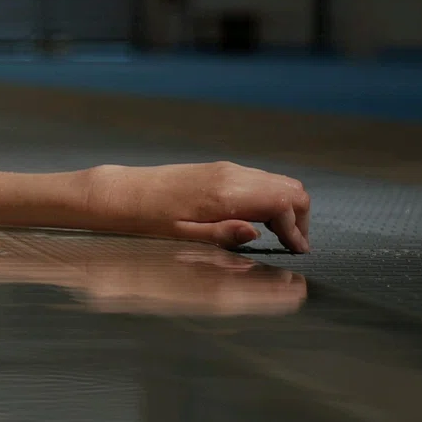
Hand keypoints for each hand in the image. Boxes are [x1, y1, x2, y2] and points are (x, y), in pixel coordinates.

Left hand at [84, 162, 311, 252]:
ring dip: (287, 207)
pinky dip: (271, 197)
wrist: (122, 193)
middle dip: (300, 217)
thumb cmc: (147, 219)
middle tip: (295, 244)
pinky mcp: (219, 169)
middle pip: (291, 189)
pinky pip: (260, 179)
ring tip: (282, 235)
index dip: (297, 230)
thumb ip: (222, 235)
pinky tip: (261, 219)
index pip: (284, 204)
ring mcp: (227, 169)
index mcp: (226, 194)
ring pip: (278, 182)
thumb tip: (256, 234)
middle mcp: (232, 176)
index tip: (298, 251)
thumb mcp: (183, 236)